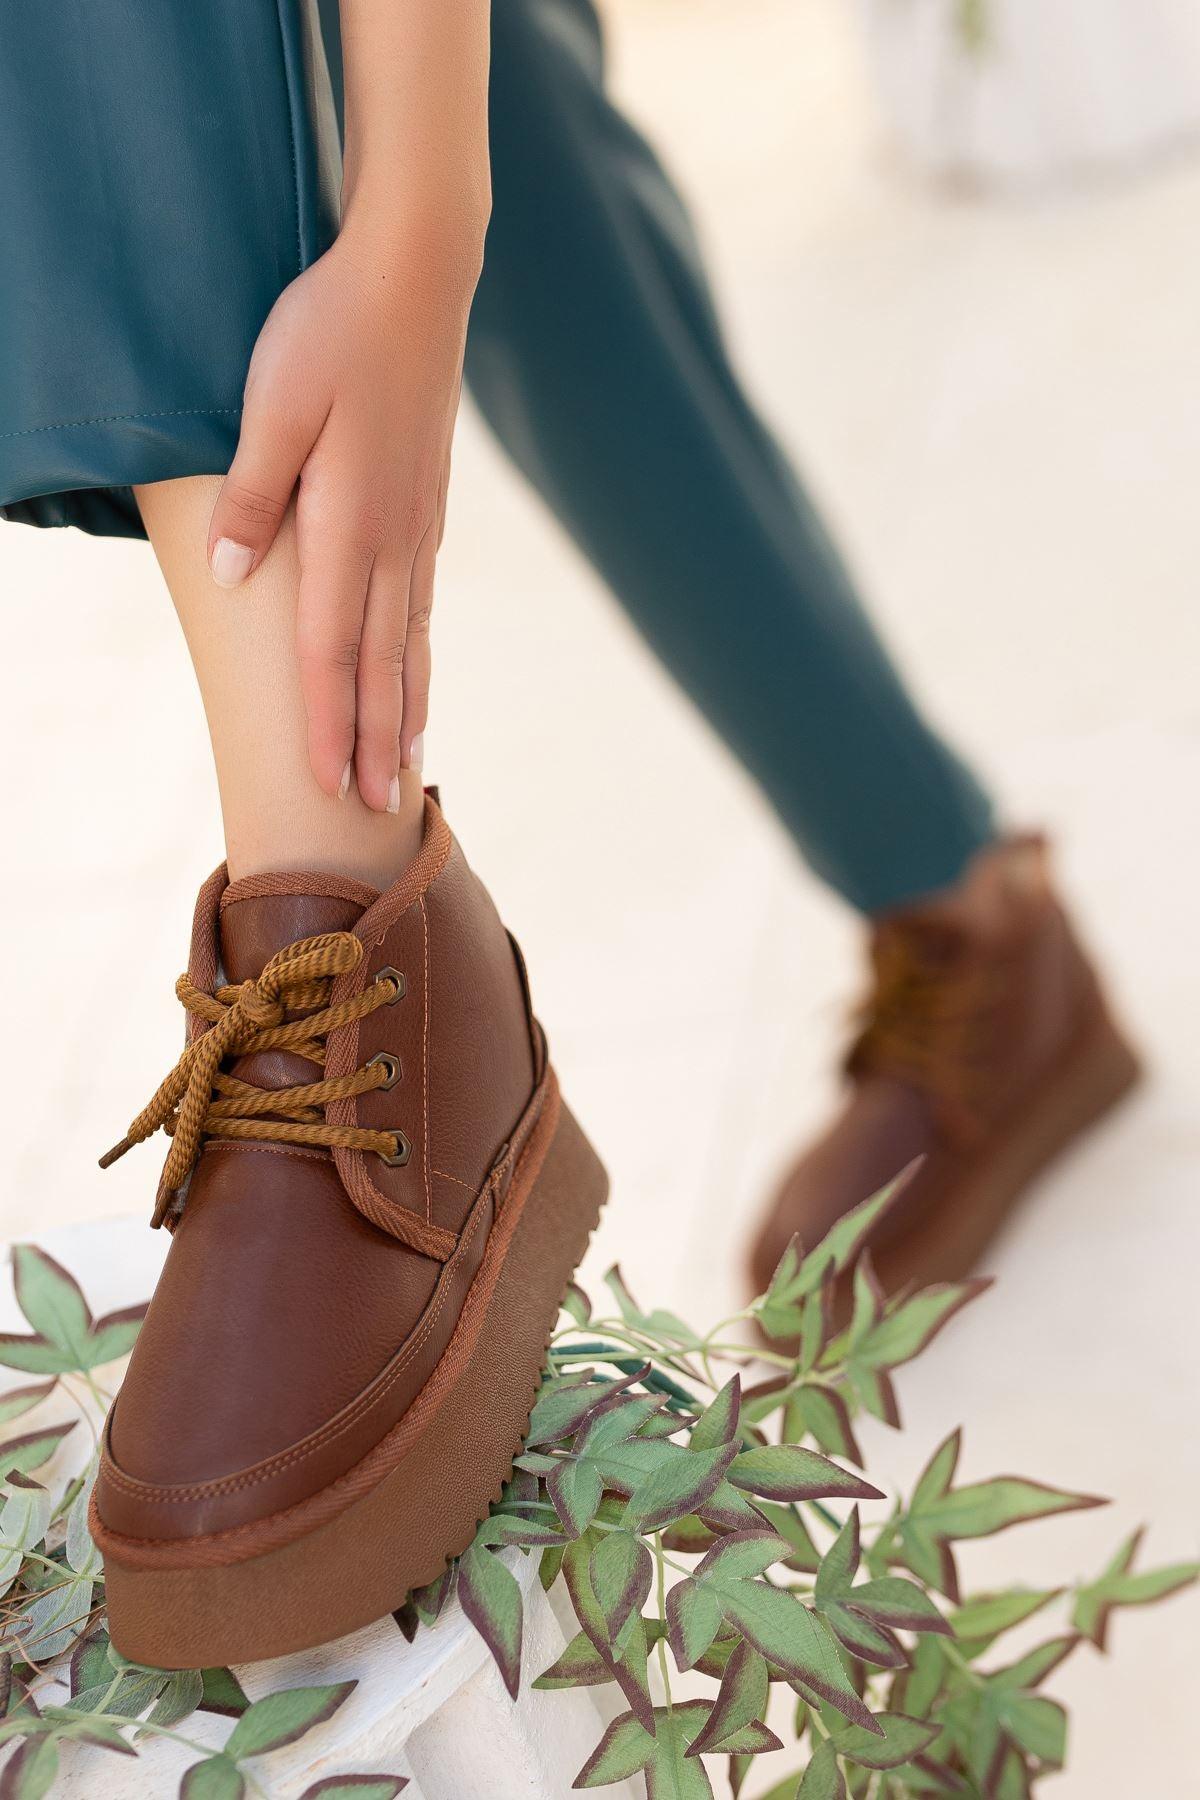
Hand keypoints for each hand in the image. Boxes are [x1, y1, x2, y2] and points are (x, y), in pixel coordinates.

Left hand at [206, 228, 474, 809]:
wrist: (417, 275)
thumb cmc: (331, 329)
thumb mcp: (271, 401)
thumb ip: (252, 492)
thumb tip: (230, 577)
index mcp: (348, 521)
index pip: (331, 646)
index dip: (326, 721)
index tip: (328, 786)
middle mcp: (393, 539)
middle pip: (381, 662)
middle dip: (375, 741)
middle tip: (381, 812)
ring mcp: (419, 527)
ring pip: (412, 639)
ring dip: (407, 709)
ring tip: (408, 767)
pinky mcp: (429, 507)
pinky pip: (424, 604)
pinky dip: (421, 656)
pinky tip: (420, 675)